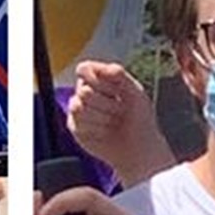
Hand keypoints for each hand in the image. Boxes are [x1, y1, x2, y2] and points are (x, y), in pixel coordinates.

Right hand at [68, 61, 174, 182]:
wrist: (138, 147)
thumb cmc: (139, 119)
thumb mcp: (136, 93)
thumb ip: (120, 76)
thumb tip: (104, 67)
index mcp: (100, 78)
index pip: (85, 69)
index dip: (99, 80)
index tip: (117, 91)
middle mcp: (86, 91)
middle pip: (84, 90)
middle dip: (106, 104)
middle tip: (120, 111)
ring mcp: (79, 109)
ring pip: (78, 107)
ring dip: (102, 117)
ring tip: (113, 122)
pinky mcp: (75, 126)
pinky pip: (78, 124)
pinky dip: (96, 129)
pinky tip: (104, 131)